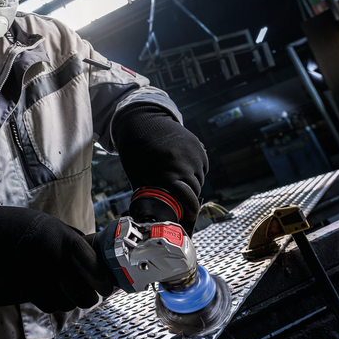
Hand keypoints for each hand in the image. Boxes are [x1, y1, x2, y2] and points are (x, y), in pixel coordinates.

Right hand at [0, 204, 114, 312]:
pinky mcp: (29, 289)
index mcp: (66, 240)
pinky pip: (49, 306)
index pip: (94, 267)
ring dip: (70, 301)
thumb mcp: (55, 226)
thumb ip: (74, 243)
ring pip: (67, 304)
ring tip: (68, 292)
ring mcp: (42, 277)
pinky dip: (52, 303)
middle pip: (84, 295)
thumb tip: (95, 259)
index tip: (106, 285)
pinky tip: (50, 292)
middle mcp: (56, 260)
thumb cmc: (26, 227)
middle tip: (90, 294)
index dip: (103, 280)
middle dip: (89, 297)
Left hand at [113, 104, 208, 235]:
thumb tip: (148, 214)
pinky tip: (182, 169)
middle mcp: (186, 163)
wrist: (142, 120)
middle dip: (188, 199)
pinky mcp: (199, 147)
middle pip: (195, 191)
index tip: (185, 218)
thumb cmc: (135, 149)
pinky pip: (202, 167)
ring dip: (192, 185)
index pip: (187, 200)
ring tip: (176, 182)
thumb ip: (146, 194)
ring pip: (200, 179)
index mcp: (169, 172)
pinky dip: (195, 172)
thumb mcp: (137, 174)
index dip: (188, 212)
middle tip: (179, 203)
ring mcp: (195, 153)